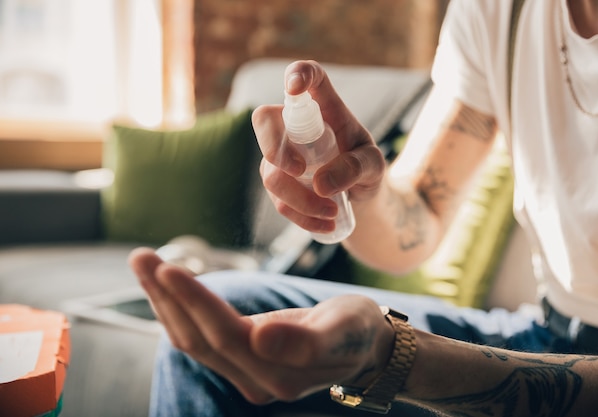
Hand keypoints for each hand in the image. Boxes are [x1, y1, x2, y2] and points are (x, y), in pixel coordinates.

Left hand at [129, 247, 394, 403]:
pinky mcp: (242, 364)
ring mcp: (247, 376)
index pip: (226, 336)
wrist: (364, 346)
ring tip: (143, 263)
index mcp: (282, 374)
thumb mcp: (344, 327)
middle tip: (141, 256)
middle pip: (199, 340)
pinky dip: (178, 309)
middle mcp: (257, 382)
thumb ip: (305, 339)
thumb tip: (260, 338)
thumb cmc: (358, 329)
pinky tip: (164, 286)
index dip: (196, 303)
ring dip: (164, 302)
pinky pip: (200, 338)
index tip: (168, 268)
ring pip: (192, 340)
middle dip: (167, 297)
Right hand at [252, 60, 385, 233]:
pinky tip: (326, 225)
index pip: (309, 76)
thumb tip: (320, 184)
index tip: (294, 87)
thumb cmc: (367, 168)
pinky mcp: (277, 182)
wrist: (361, 197)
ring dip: (300, 198)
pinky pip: (277, 201)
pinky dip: (301, 216)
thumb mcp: (373, 166)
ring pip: (270, 172)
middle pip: (264, 120)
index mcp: (325, 107)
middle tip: (300, 171)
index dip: (297, 73)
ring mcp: (281, 154)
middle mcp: (295, 126)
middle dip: (274, 148)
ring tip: (332, 213)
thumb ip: (355, 167)